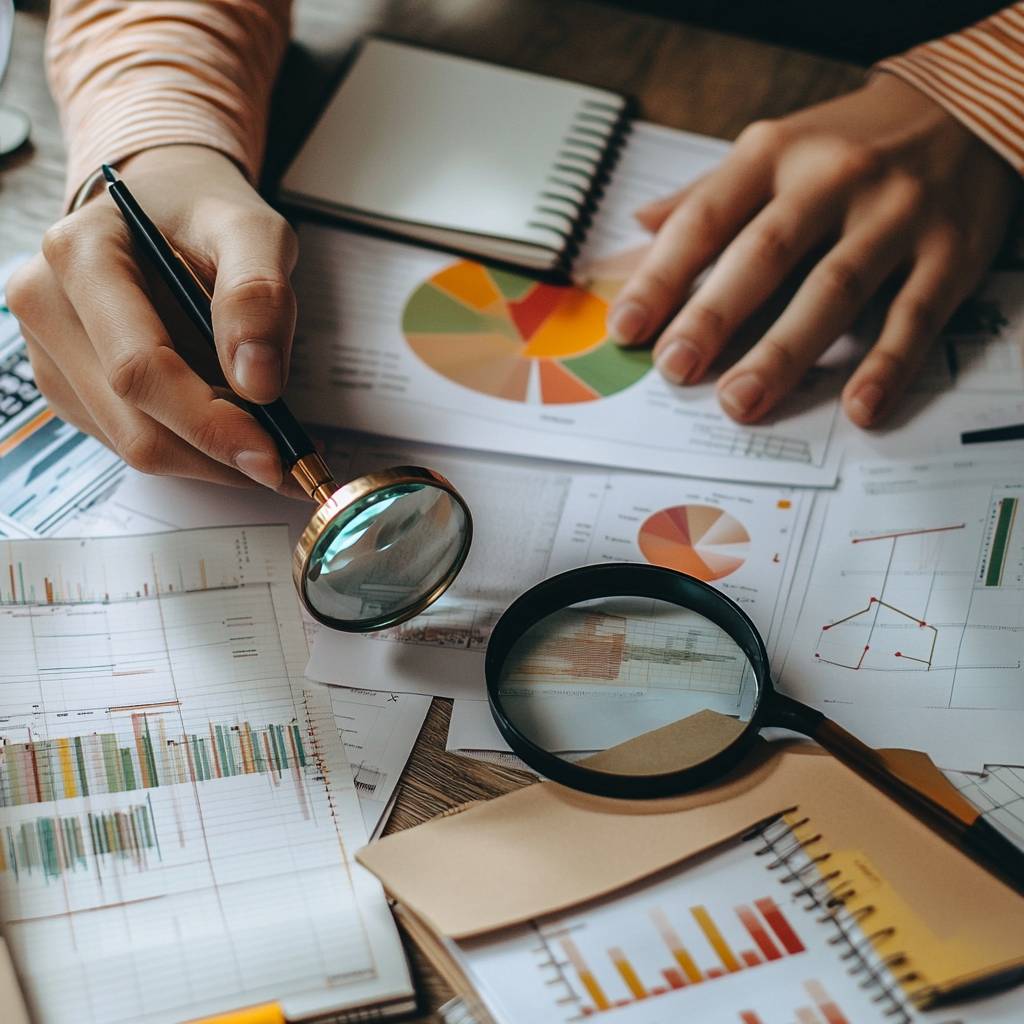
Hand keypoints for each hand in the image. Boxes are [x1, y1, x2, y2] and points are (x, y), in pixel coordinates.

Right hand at [6, 145, 297, 487]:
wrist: (162, 203)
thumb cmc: (204, 213)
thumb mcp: (253, 231)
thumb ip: (258, 296)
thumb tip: (258, 383)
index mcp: (81, 256)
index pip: (140, 369)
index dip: (210, 424)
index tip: (271, 453)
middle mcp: (48, 308)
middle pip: (134, 423)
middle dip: (217, 453)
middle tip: (285, 461)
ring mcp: (52, 354)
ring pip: (133, 445)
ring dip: (209, 457)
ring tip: (268, 437)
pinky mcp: (70, 385)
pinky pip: (131, 440)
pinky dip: (191, 447)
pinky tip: (229, 423)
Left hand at [608, 74, 1020, 425]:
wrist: (966, 107)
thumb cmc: (850, 142)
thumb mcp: (775, 148)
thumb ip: (709, 193)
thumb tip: (640, 228)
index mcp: (775, 153)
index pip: (705, 219)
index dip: (662, 277)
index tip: (626, 329)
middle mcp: (834, 178)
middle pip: (764, 255)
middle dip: (714, 317)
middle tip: (675, 370)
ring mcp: (897, 214)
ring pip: (834, 289)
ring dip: (784, 352)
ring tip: (741, 401)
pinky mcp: (952, 251)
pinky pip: (916, 314)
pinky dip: (887, 364)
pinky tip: (859, 407)